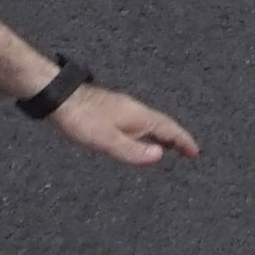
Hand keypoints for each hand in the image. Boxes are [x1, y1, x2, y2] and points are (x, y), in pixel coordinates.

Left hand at [42, 79, 197, 164]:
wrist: (59, 97)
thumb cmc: (82, 118)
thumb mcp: (107, 140)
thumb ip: (133, 150)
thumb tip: (159, 156)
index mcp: (138, 116)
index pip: (169, 128)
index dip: (183, 141)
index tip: (195, 152)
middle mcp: (134, 110)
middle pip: (161, 125)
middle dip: (175, 139)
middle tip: (186, 151)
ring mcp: (122, 109)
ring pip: (148, 124)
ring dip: (160, 136)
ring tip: (166, 148)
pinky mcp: (110, 111)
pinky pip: (136, 124)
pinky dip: (144, 133)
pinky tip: (135, 137)